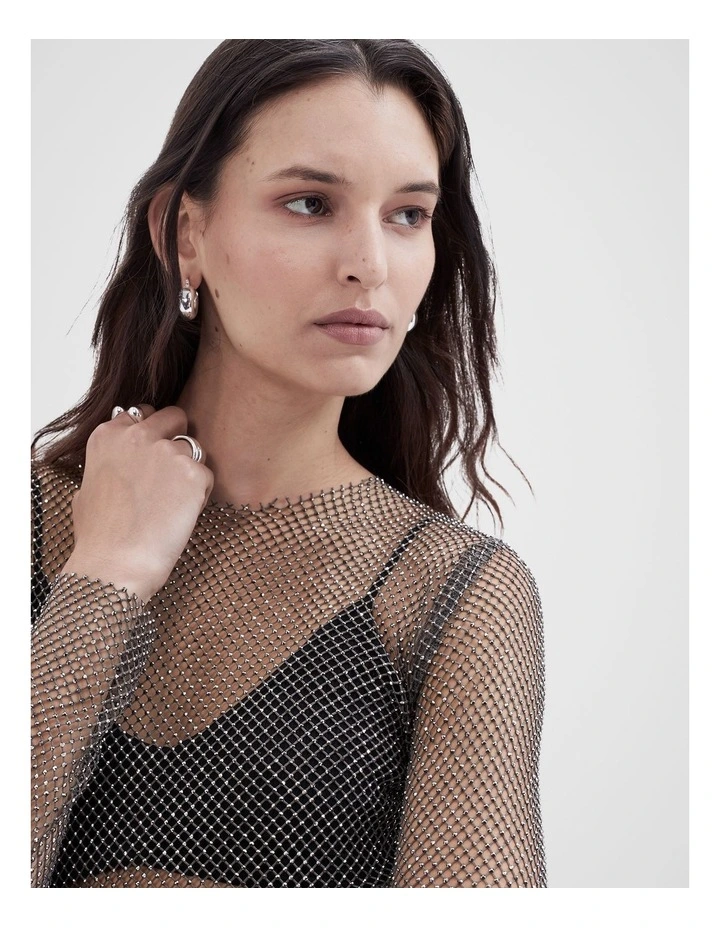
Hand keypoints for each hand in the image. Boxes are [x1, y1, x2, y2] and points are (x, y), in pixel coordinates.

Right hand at [62, 405, 213, 603]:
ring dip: (189, 471)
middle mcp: (138, 435)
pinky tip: (180, 514)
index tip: (151, 455)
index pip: (142, 413)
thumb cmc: (99, 537)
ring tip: (172, 503)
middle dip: (177, 439)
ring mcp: (168, 451)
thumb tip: (117, 465)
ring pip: (194, 449)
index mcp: (109, 434)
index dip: (152, 433)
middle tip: (172, 474)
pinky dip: (200, 494)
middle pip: (175, 417)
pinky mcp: (193, 472)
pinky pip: (207, 475)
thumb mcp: (87, 489)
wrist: (115, 564)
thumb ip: (108, 464)